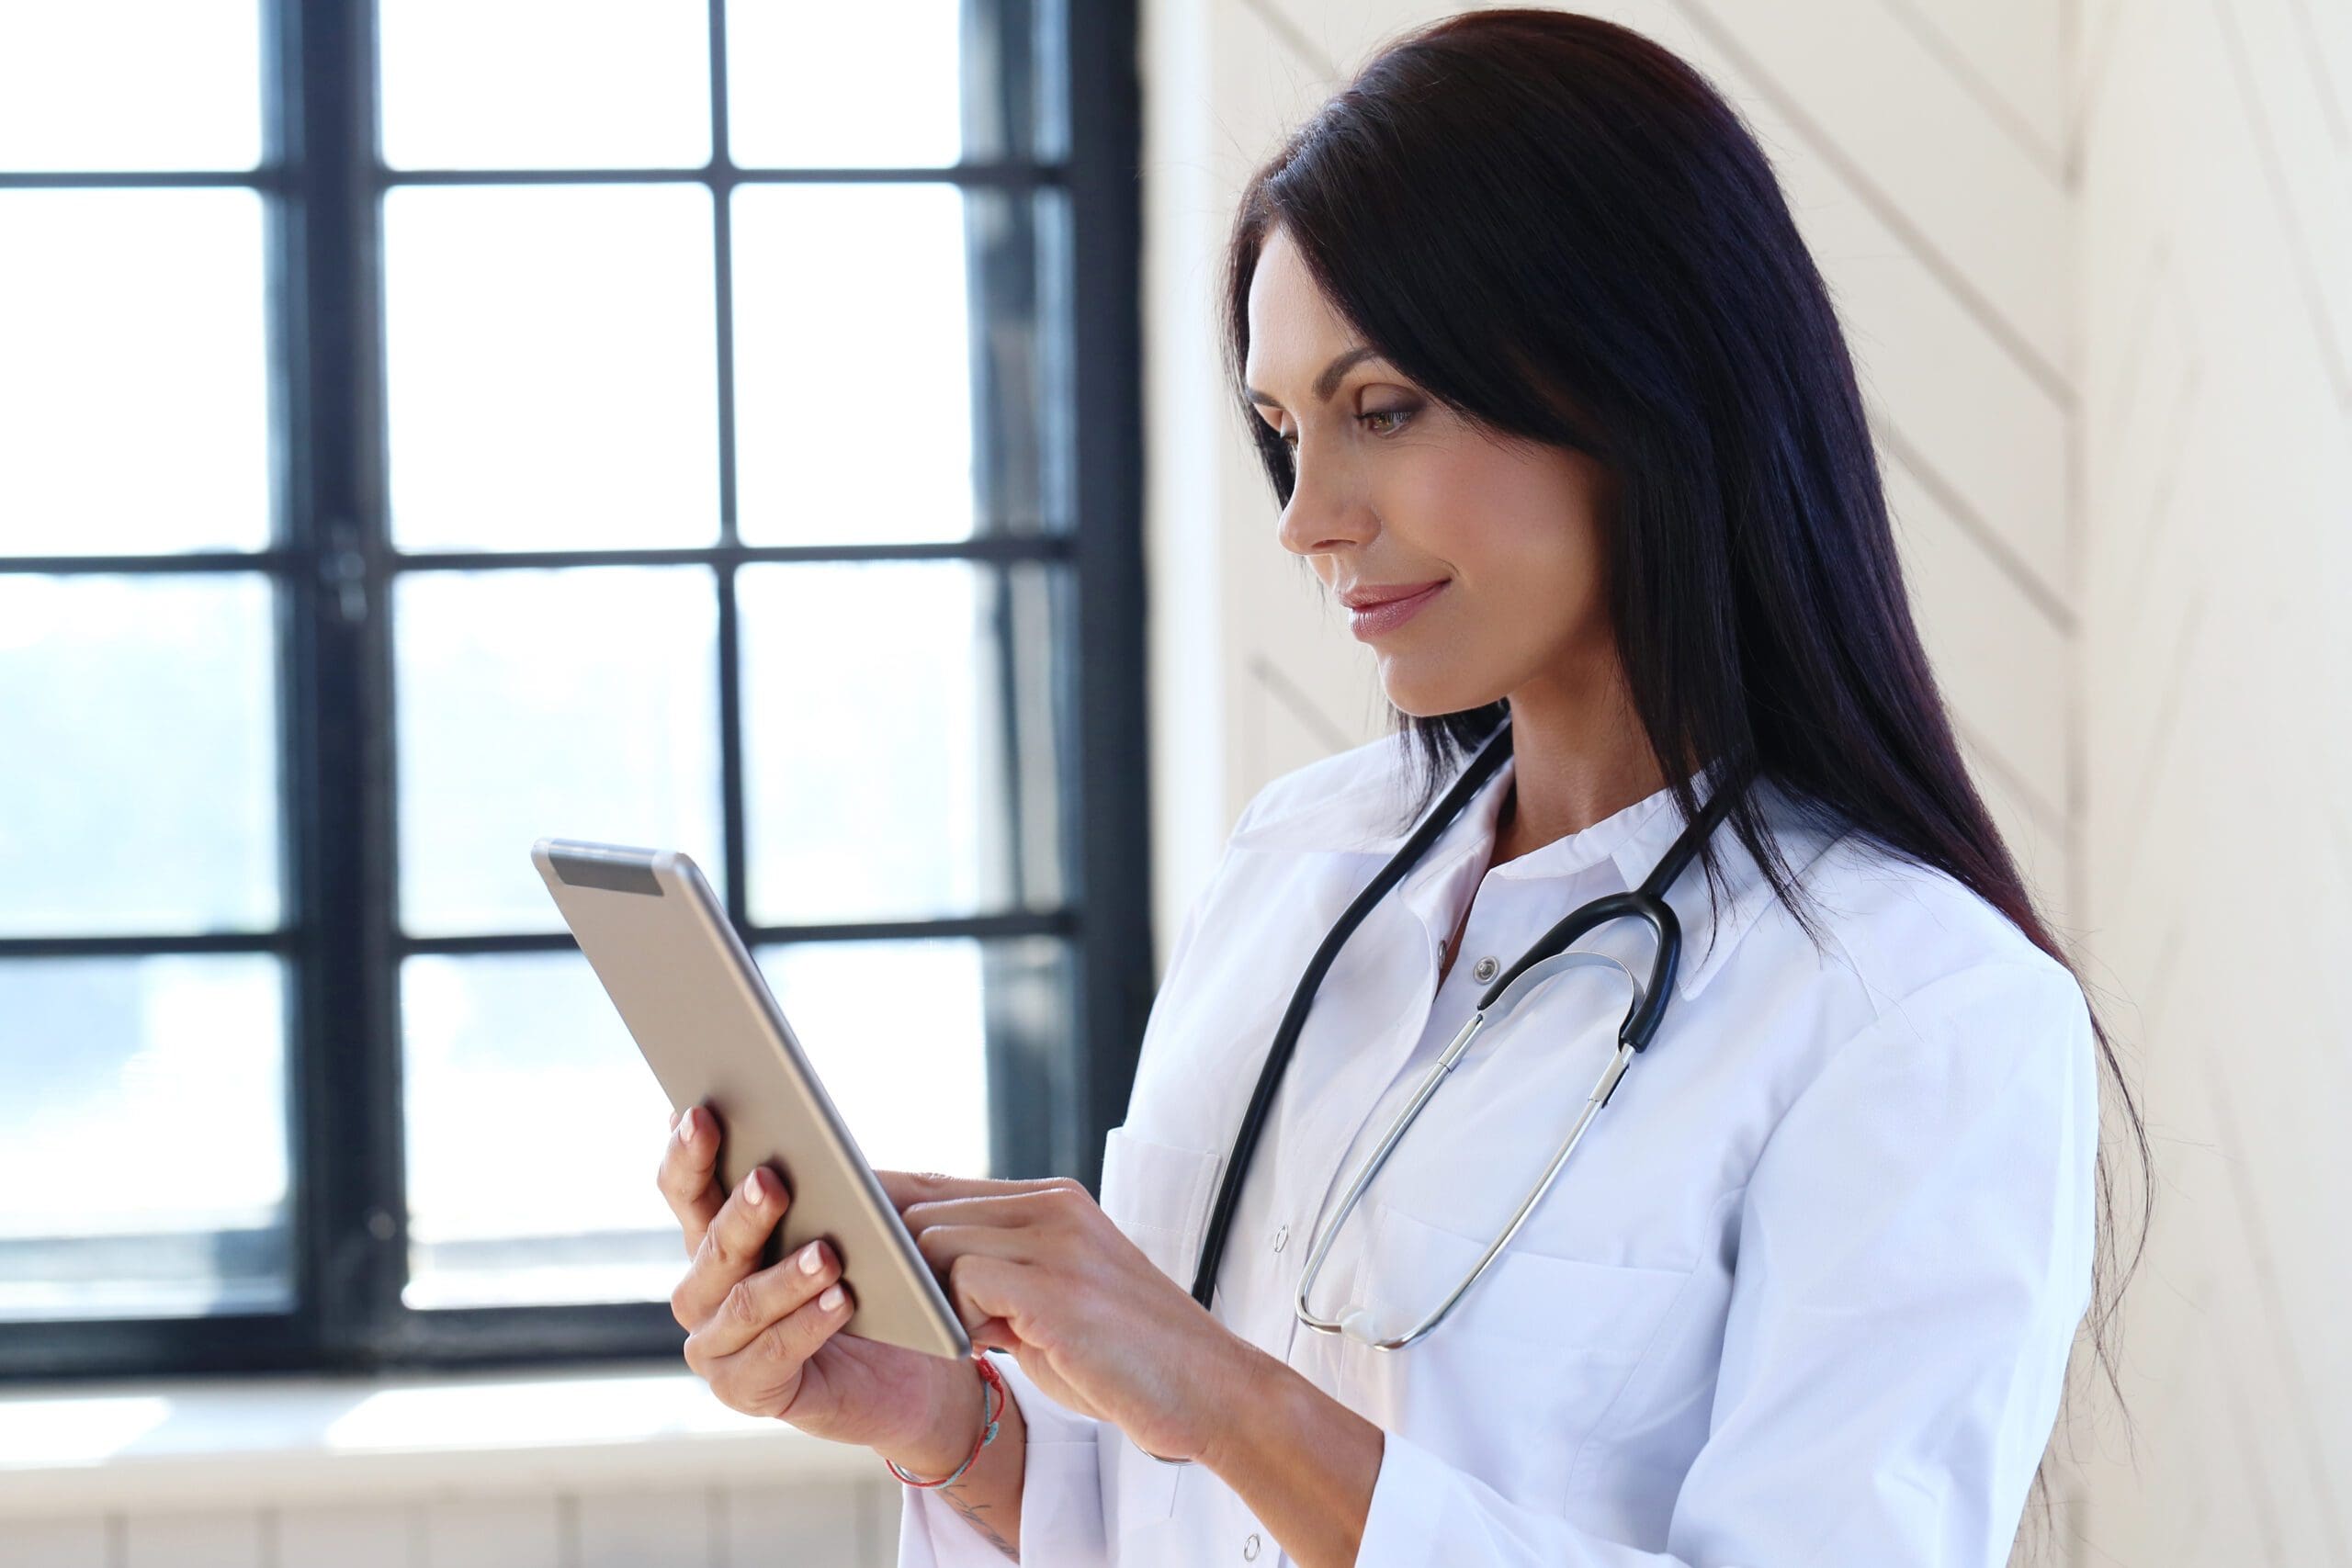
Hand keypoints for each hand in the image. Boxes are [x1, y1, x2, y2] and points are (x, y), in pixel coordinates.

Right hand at [657, 1104, 974, 1457]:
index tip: (699, 1112)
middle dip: (742, 1212)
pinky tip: (842, 1301)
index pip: (685, 1190)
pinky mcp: (747, 1392)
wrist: (909, 1371)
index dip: (686, 1154)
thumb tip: (803, 1129)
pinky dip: (807, 1326)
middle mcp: (703, 1293)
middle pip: (712, 1245)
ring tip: (829, 1253)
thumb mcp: (847, 1225)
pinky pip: (772, 1356)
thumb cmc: (872, 1282)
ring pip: (743, 1302)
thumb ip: (816, 1186)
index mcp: (715, 1238)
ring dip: (787, 1276)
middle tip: (771, 1181)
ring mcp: (718, 1348)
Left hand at [878, 1169, 1249, 1462]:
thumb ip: (994, 1271)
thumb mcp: (1051, 1297)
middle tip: (933, 1317)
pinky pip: (961, 1281)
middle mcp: (1052, 1205)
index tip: (852, 1236)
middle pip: (923, 1210)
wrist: (1209, 1390)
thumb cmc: (1124, 1356)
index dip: (887, 1209)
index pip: (939, 1184)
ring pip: (934, 1242)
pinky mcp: (1053, 1283)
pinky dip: (960, 1320)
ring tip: (985, 1337)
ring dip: (939, 1299)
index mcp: (1053, 1199)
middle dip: (909, 1268)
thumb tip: (916, 1267)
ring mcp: (1055, 1239)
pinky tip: (995, 1346)